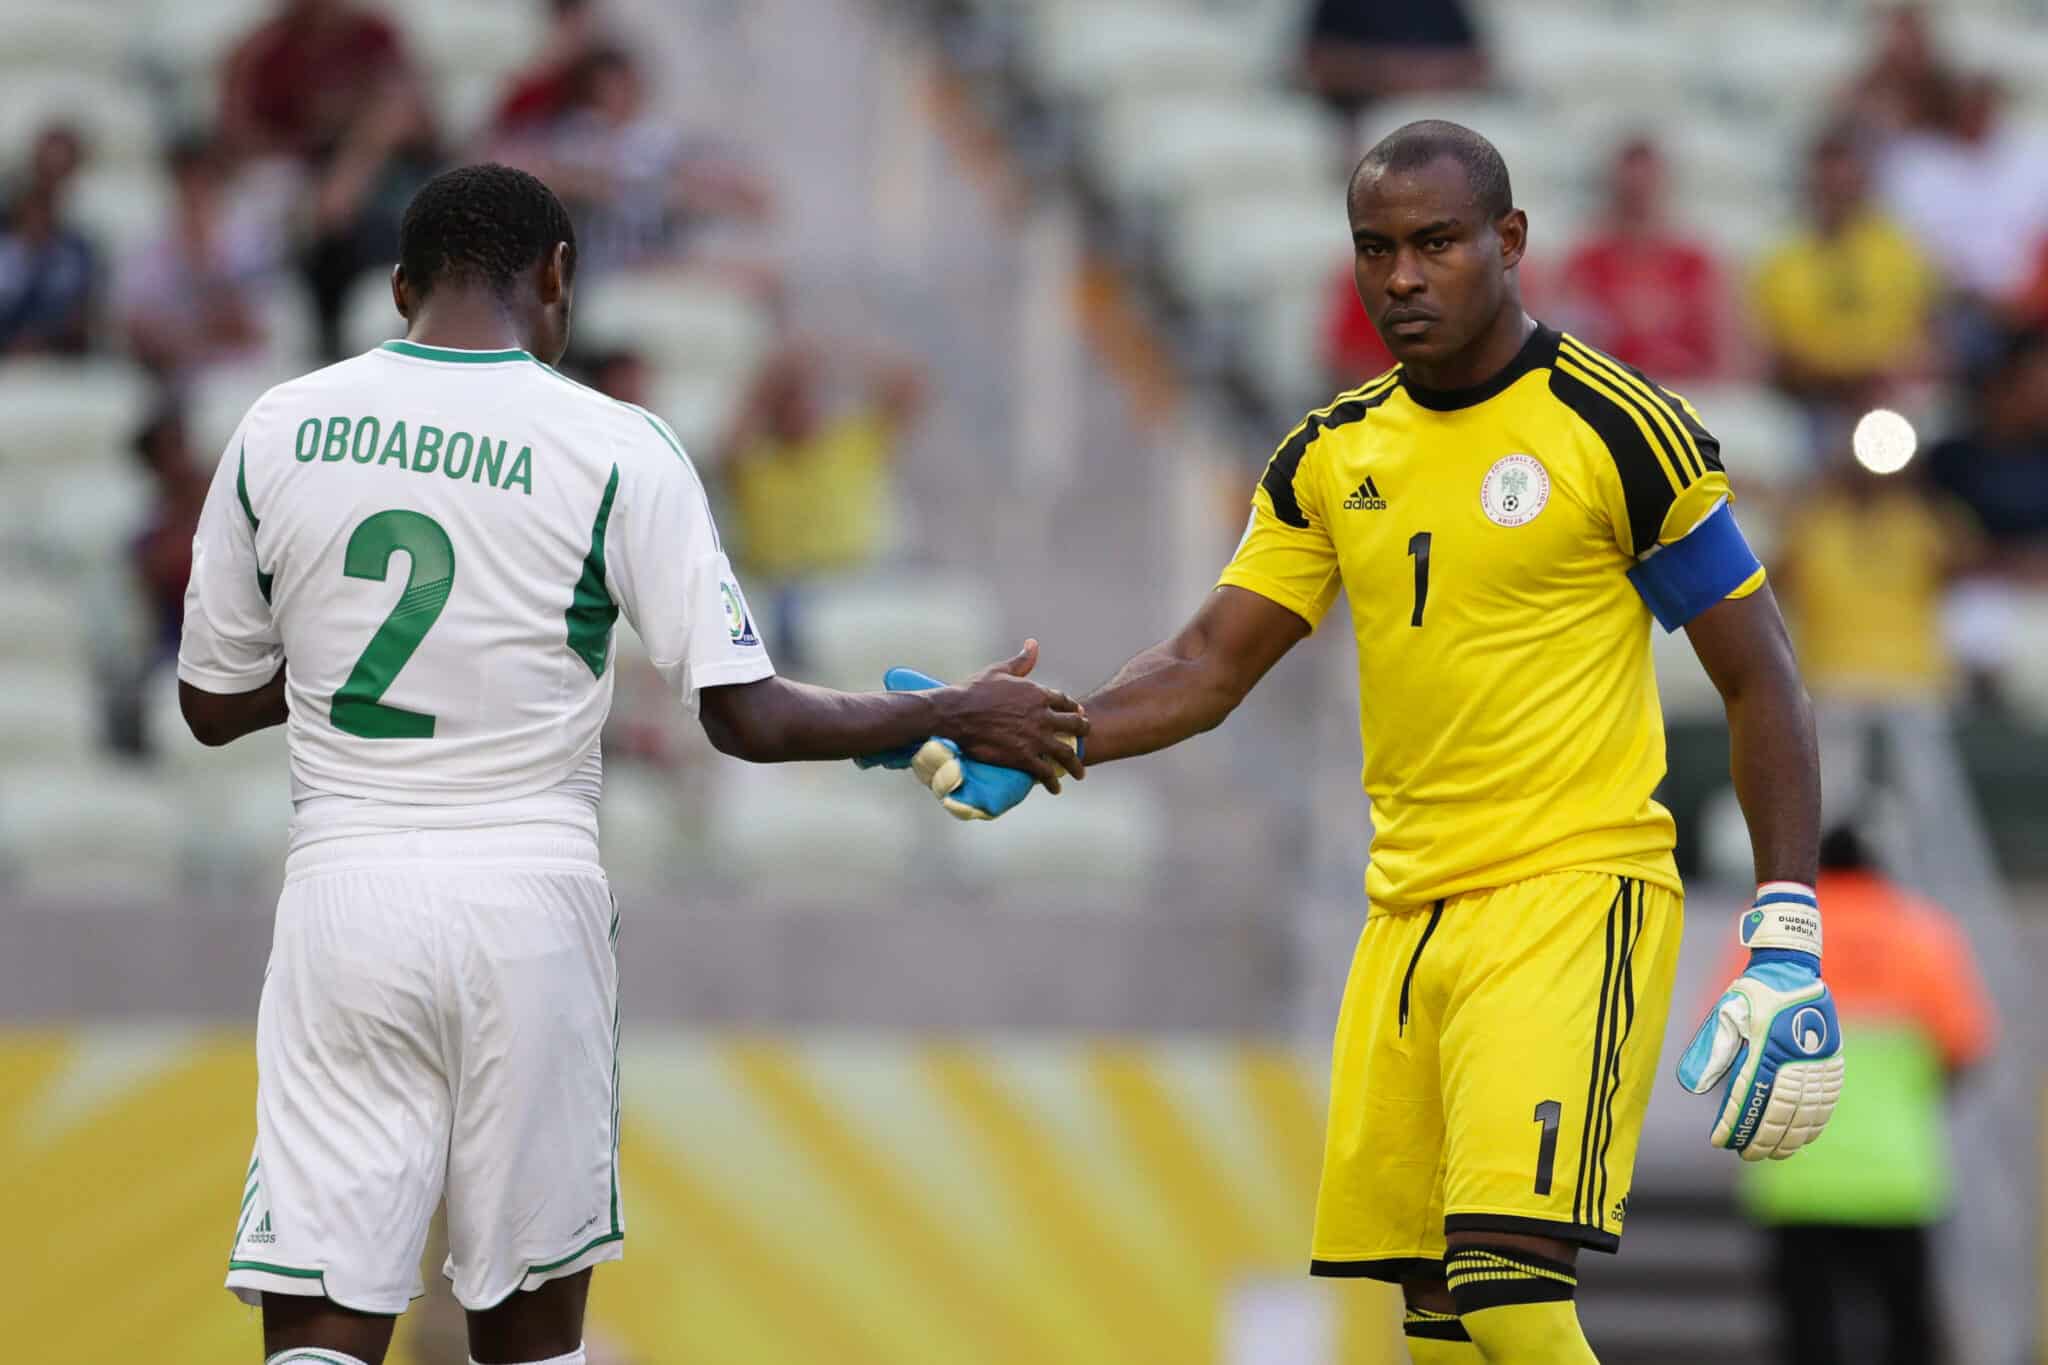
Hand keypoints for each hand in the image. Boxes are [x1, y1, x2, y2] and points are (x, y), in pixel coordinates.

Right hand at [932, 640, 1087, 792]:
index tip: (1078, 714)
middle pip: (1074, 725)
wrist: (956, 713)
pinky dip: (1052, 781)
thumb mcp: (1000, 670)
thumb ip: (1022, 661)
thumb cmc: (974, 690)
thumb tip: (1033, 644)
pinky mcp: (1023, 757)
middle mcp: (1042, 716)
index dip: (1073, 709)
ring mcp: (1035, 738)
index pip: (1065, 701)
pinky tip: (1055, 788)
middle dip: (1082, 733)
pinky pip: (1045, 772)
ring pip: (1065, 752)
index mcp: (1037, 694)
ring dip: (1074, 765)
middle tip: (1085, 739)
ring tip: (1079, 773)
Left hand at [1676, 885, 1843, 1159]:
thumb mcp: (1726, 1013)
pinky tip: (1804, 1137)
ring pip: (1806, 1111)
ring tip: (1774, 1154)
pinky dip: (1815, 1122)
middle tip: (1747, 1155)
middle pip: (1779, 1111)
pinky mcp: (1831, 1060)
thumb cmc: (1752, 992)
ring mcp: (1816, 1061)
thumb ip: (1713, 1049)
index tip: (1720, 1141)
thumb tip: (1695, 1086)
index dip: (1735, 1123)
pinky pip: (1827, 1100)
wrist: (1792, 967)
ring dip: (1790, 1137)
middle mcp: (1793, 1058)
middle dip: (1762, 1138)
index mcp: (1764, 1046)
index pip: (1748, 1096)